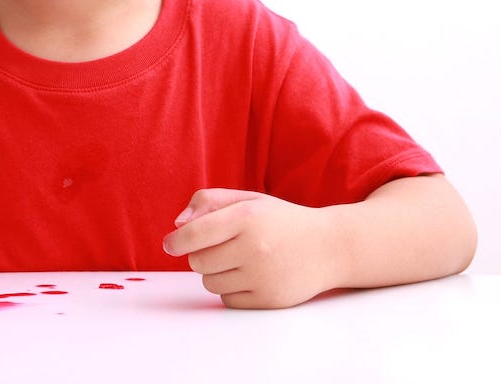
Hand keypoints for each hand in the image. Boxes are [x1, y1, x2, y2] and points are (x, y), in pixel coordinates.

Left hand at [162, 188, 337, 308]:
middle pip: (197, 262)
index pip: (195, 234)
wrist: (330, 247)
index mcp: (247, 217)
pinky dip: (231, 290)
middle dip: (201, 255)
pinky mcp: (269, 299)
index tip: (170, 244)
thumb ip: (209, 202)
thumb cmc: (281, 221)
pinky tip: (250, 276)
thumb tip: (177, 225)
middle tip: (221, 247)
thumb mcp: (249, 200)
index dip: (176, 241)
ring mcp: (263, 276)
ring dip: (216, 273)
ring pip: (210, 283)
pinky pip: (227, 300)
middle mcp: (255, 247)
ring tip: (239, 260)